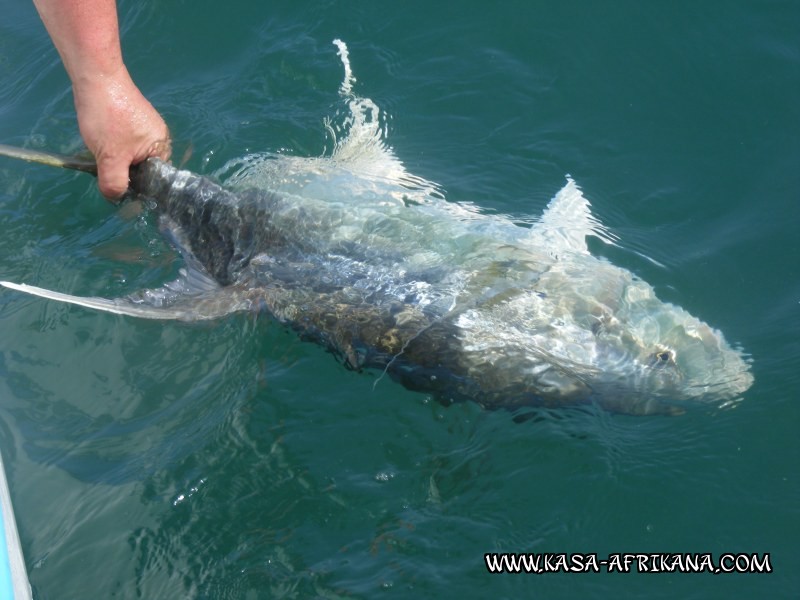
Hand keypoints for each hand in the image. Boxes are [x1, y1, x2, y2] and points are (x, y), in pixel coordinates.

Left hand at [73, 66, 170, 199]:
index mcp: (162, 147)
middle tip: (104, 166)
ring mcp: (145, 126)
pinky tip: (99, 139)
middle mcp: (158, 137)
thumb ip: (115, 182)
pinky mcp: (131, 117)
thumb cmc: (108, 118)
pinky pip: (124, 141)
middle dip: (123, 171)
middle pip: (142, 167)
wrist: (96, 76)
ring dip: (114, 157)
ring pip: (130, 154)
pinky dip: (112, 144)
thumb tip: (115, 198)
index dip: (136, 187)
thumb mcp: (110, 157)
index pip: (154, 179)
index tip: (116, 186)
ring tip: (100, 150)